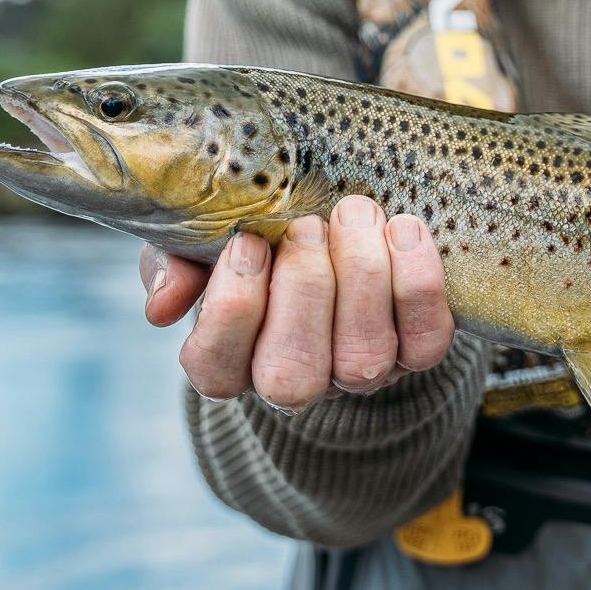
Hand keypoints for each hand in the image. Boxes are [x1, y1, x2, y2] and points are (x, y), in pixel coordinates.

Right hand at [140, 195, 455, 409]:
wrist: (338, 229)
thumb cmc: (261, 234)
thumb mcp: (204, 239)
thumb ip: (175, 262)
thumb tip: (163, 307)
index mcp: (233, 357)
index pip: (216, 368)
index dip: (231, 308)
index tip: (247, 242)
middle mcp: (297, 379)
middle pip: (292, 375)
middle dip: (303, 290)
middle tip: (306, 224)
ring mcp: (359, 371)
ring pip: (363, 357)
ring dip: (362, 276)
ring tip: (354, 211)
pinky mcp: (415, 352)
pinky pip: (427, 340)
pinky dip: (419, 284)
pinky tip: (403, 228)